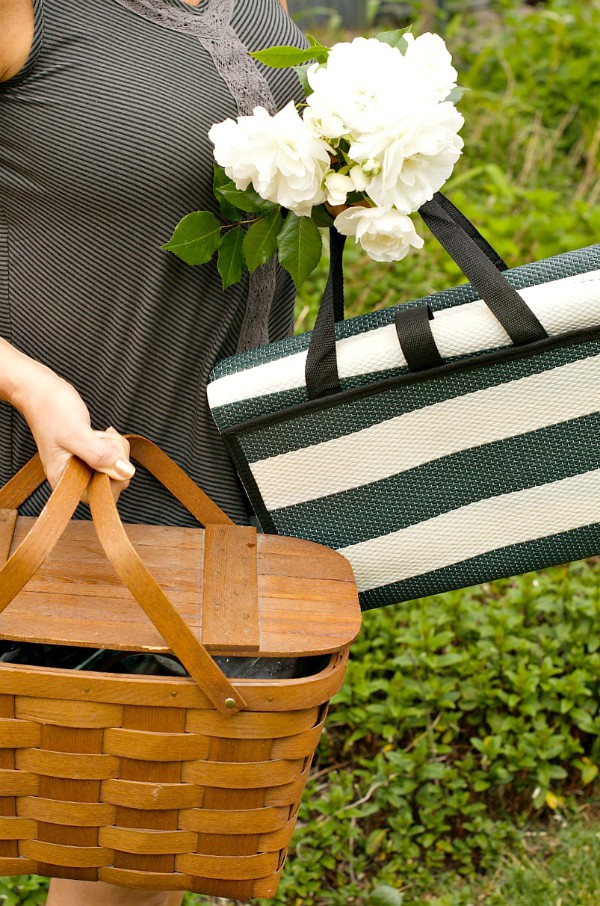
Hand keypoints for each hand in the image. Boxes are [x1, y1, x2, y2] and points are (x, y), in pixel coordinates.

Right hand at [15, 364, 133, 497]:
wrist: (42, 392)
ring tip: (98, 435)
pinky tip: (100, 435)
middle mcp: (73, 477)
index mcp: (64, 480)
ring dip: (114, 448)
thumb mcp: (77, 433)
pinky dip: (112, 445)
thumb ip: (100, 455)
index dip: (112, 477)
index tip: (108, 455)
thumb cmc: (51, 410)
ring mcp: (82, 467)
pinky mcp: (89, 457)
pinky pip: (112, 457)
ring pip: (114, 468)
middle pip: (111, 482)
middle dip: (115, 458)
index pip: (99, 495)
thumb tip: (126, 473)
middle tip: (102, 439)